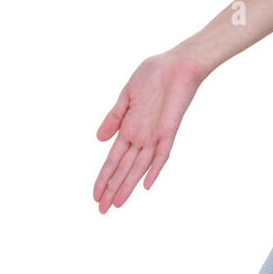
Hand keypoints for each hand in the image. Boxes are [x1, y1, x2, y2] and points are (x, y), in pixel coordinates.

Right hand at [93, 49, 206, 212]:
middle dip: (112, 189)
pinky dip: (155, 169)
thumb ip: (114, 118)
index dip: (104, 177)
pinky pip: (163, 152)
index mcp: (129, 128)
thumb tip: (98, 140)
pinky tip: (147, 185)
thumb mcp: (127, 95)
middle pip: (124, 168)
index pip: (113, 159)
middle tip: (102, 211)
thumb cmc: (154, 74)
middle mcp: (142, 136)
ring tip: (116, 204)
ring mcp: (155, 134)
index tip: (94, 195)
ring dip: (128, 185)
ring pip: (139, 166)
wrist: (178, 62)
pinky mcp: (169, 129)